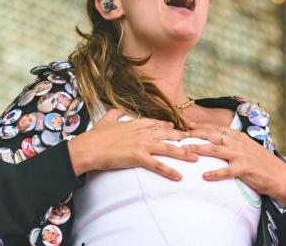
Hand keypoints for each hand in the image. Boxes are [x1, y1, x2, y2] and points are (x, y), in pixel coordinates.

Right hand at [68, 109, 197, 180]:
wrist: (89, 147)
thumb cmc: (95, 136)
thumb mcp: (106, 119)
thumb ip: (114, 113)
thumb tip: (116, 108)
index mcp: (135, 123)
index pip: (156, 123)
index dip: (167, 126)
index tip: (175, 128)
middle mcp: (142, 132)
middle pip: (167, 134)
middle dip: (181, 137)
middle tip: (193, 140)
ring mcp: (142, 144)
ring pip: (168, 148)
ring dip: (183, 153)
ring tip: (196, 158)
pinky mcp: (139, 157)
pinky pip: (158, 165)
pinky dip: (170, 171)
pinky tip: (179, 177)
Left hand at [183, 122, 285, 207]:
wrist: (279, 175)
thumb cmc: (261, 162)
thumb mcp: (246, 148)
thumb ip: (233, 143)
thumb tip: (217, 141)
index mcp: (238, 137)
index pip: (216, 128)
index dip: (201, 126)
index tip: (187, 125)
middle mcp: (238, 143)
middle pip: (212, 135)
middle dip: (195, 134)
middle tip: (180, 136)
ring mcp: (241, 155)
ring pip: (216, 150)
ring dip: (199, 149)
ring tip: (186, 151)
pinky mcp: (244, 168)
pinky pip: (227, 171)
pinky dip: (215, 173)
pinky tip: (204, 176)